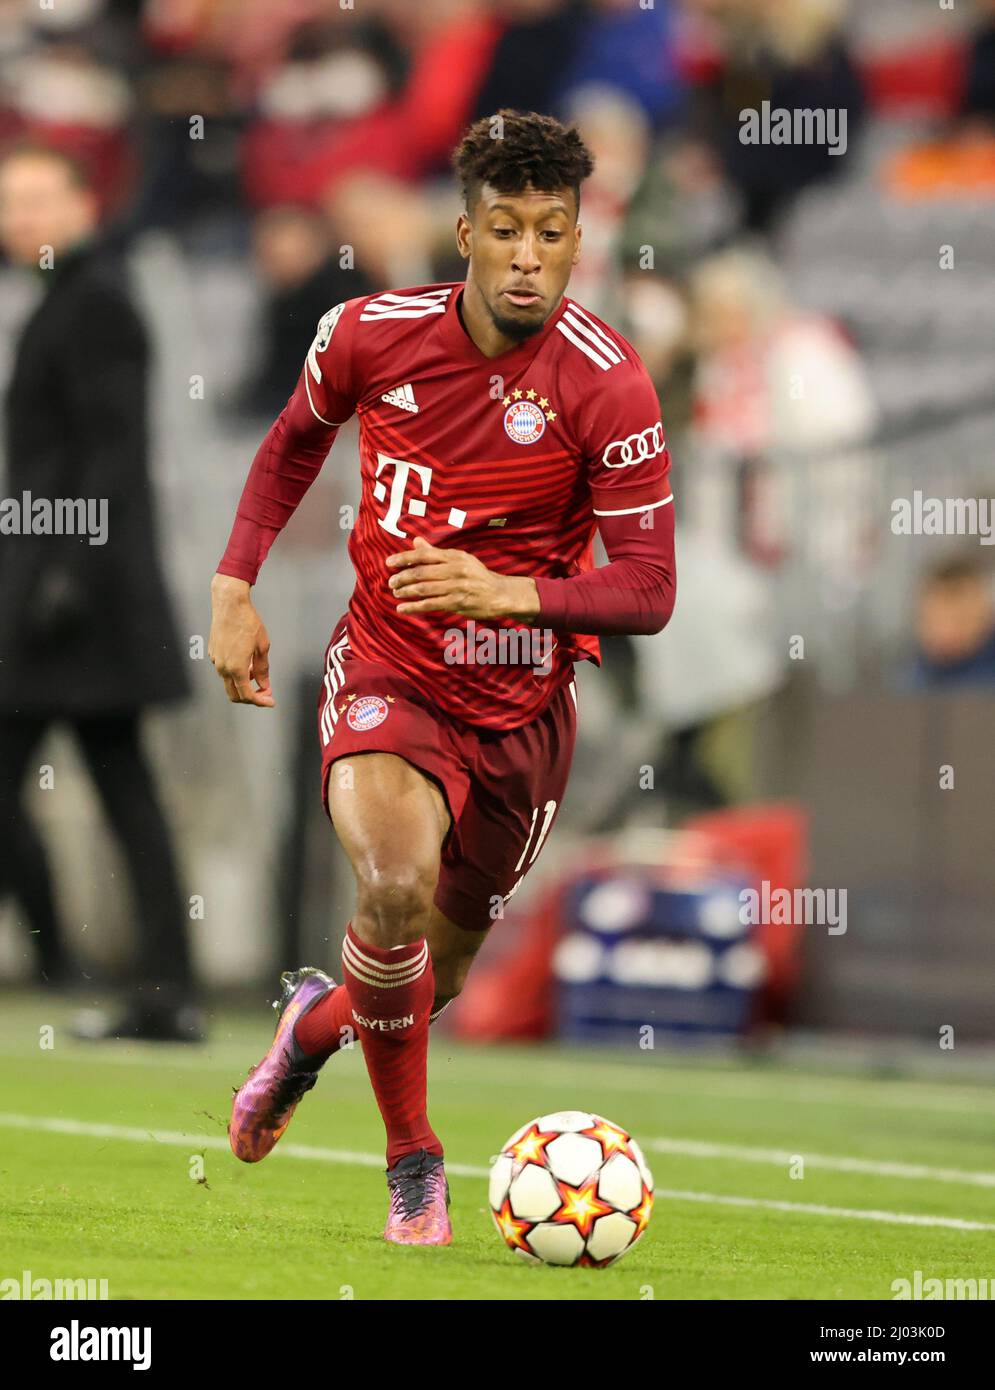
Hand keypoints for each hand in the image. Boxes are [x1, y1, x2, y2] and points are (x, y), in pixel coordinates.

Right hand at [208, 573, 274, 705]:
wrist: (229, 605)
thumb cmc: (248, 622)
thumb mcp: (262, 647)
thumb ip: (262, 669)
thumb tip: (264, 684)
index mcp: (236, 668)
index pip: (247, 696)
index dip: (260, 701)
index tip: (270, 701)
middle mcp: (223, 668)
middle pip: (234, 695)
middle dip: (250, 698)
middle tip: (264, 693)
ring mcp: (216, 661)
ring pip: (229, 682)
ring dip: (243, 684)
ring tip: (256, 673)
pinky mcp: (213, 653)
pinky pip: (225, 670)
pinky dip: (236, 673)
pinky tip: (246, 663)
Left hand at [386, 537, 539, 621]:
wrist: (501, 594)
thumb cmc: (477, 576)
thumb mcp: (460, 559)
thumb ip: (436, 552)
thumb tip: (416, 541)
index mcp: (454, 556)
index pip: (424, 555)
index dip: (404, 558)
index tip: (389, 562)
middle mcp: (455, 569)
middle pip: (422, 572)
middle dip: (403, 577)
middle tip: (391, 581)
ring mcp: (457, 586)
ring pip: (424, 588)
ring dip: (406, 591)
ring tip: (396, 592)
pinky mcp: (458, 603)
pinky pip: (431, 604)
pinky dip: (414, 607)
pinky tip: (403, 608)